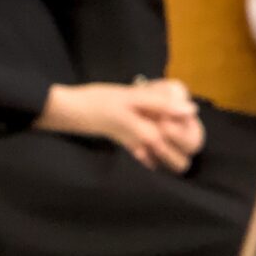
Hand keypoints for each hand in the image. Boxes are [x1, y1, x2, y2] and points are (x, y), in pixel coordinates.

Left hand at [35, 79, 204, 172]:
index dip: (183, 128)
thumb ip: (160, 108)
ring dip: (166, 155)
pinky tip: (143, 162)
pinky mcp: (133, 139)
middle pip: (187, 132)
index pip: (191, 116)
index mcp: (163, 93)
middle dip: (176, 143)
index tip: (163, 129)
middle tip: (153, 145)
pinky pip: (150, 152)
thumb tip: (193, 111)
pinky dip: (149, 158)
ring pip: (172, 145)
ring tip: (149, 156)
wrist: (62, 113)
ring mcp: (148, 124)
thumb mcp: (128, 105)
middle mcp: (160, 109)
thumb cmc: (94, 105)